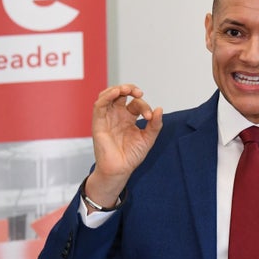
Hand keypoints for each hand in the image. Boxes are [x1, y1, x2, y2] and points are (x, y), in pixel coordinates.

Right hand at [85, 84, 162, 206]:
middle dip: (130, 89)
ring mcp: (107, 117)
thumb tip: (160, 109)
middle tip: (139, 93)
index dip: (144, 106)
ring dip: (117, 89)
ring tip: (127, 89)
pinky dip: (106, 96)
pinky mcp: (98, 122)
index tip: (150, 117)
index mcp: (128, 118)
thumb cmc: (132, 156)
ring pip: (108, 95)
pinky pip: (99, 105)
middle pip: (120, 94)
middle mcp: (116, 115)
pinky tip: (116, 92)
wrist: (120, 170)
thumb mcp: (148, 139)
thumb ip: (155, 125)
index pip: (136, 104)